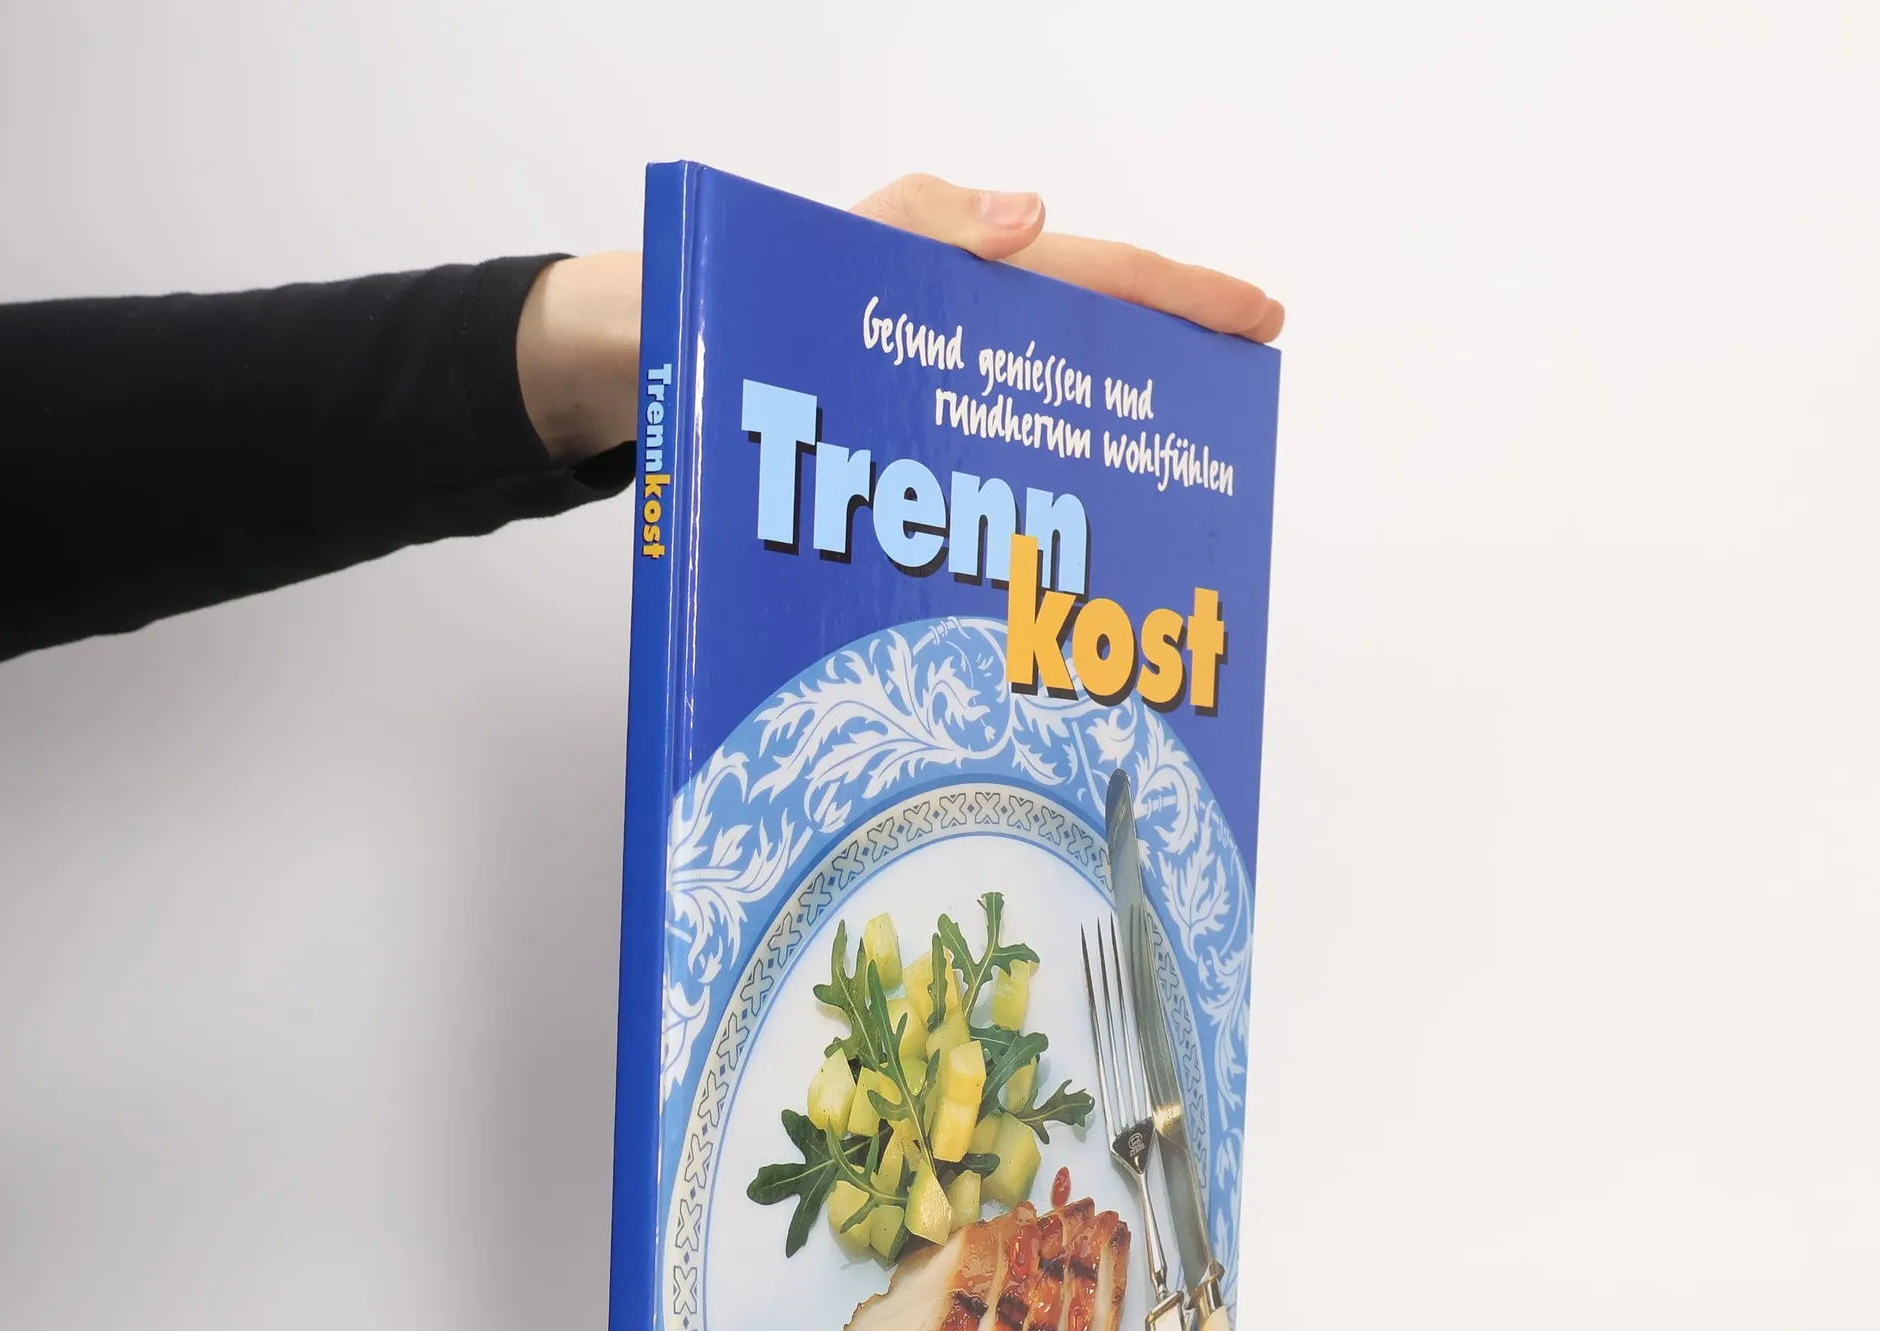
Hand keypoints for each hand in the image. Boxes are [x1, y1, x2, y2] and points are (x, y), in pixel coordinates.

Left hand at [518, 174, 1283, 463]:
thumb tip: (1029, 220)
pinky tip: (1042, 561)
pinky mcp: (885, 456)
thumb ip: (909, 227)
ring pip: (1033, 428)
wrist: (621, 368)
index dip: (1180, 302)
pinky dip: (1017, 511)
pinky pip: (969, 481)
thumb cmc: (696, 300)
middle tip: (1224, 448)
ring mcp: (919, 403)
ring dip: (1094, 468)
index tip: (1258, 321)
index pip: (1091, 280)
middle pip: (1080, 360)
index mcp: (948, 278)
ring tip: (1154, 524)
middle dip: (1160, 391)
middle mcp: (947, 344)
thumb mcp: (803, 246)